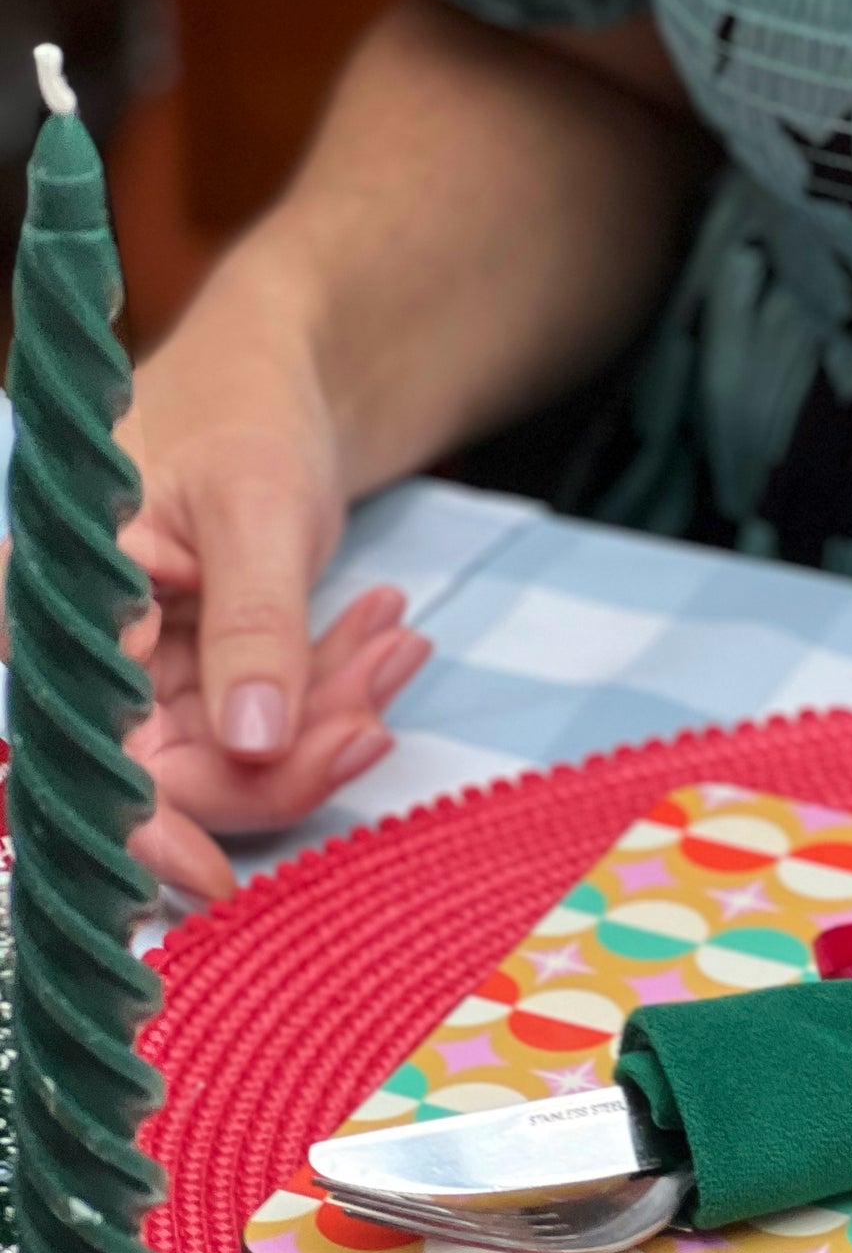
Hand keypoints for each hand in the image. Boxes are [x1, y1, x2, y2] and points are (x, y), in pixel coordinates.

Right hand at [2, 259, 429, 901]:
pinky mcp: (214, 673)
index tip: (210, 877)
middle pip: (179, 770)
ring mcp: (154, 671)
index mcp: (52, 607)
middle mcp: (90, 657)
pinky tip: (389, 630)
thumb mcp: (254, 510)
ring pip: (245, 752)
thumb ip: (250, 628)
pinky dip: (337, 688)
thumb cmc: (243, 411)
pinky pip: (280, 716)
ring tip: (398, 639)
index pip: (76, 754)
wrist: (284, 375)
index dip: (135, 829)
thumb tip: (253, 741)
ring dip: (331, 713)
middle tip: (375, 716)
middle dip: (290, 755)